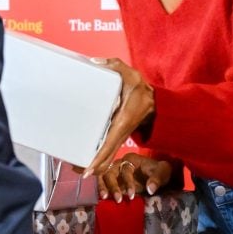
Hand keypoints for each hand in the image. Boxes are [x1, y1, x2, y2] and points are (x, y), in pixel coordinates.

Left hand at [83, 57, 154, 178]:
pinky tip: (87, 164)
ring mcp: (119, 136)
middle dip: (94, 166)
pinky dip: (99, 159)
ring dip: (95, 165)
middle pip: (107, 155)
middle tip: (77, 171)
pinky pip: (108, 150)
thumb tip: (94, 62)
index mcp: (123, 120)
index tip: (90, 168)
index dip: (100, 157)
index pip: (110, 142)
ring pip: (107, 155)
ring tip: (78, 170)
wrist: (155, 103)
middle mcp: (120, 132)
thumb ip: (113, 65)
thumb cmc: (140, 87)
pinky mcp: (117, 136)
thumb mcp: (129, 73)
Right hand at [95, 152, 172, 201]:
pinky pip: (101, 184)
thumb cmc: (160, 172)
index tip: (132, 195)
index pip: (125, 170)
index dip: (128, 183)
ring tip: (104, 198)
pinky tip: (100, 199)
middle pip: (110, 172)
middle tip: (118, 200)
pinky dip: (99, 189)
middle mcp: (119, 164)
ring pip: (102, 177)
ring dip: (102, 187)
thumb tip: (150, 189)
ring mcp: (114, 172)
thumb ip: (157, 178)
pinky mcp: (111, 181)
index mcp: (131, 159)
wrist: (158, 176)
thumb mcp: (163, 172)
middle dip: (112, 186)